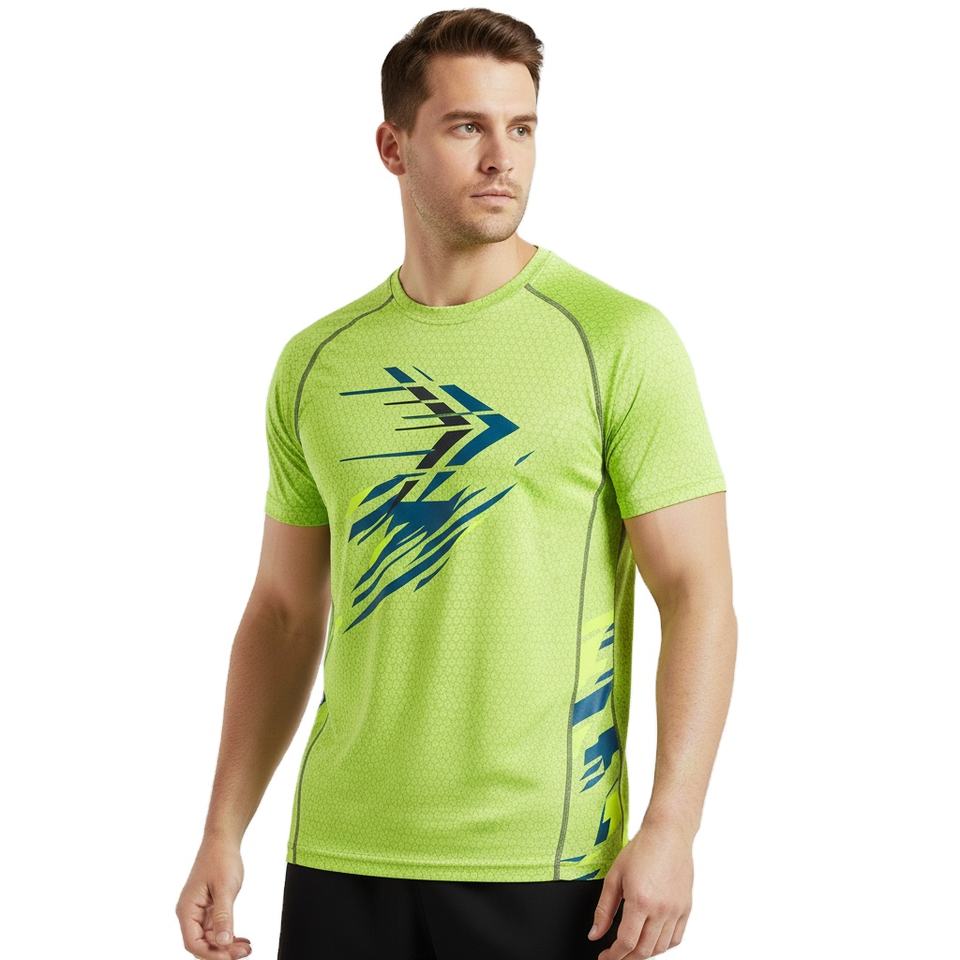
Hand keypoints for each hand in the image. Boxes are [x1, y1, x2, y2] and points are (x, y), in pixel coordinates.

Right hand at [175, 834, 251, 958]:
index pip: (193, 943)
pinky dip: (228, 936)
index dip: (210, 954)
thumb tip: (223, 943)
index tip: (230, 958)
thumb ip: (223, 916)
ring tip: (246, 948)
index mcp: (187, 910)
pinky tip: (242, 940)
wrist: (223, 840)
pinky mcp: (209, 908)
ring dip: (227, 946)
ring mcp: (199, 912)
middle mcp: (190, 913)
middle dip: (221, 952)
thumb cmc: (221, 859)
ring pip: (211, 938)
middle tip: (243, 953)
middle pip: (202, 944)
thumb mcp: (225, 888)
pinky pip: (217, 929)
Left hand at [587, 819, 693, 957]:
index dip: (614, 956)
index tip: (605, 958)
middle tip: (616, 956)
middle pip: (644, 950)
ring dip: (644, 954)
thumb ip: (603, 909)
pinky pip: (676, 938)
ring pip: (660, 948)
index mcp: (640, 900)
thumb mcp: (614, 876)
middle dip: (627, 958)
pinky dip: (663, 946)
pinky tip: (652, 941)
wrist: (668, 834)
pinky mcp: (686, 908)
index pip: (626, 942)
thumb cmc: (641, 849)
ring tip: (631, 948)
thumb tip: (595, 934)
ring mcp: (676, 910)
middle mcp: (661, 909)